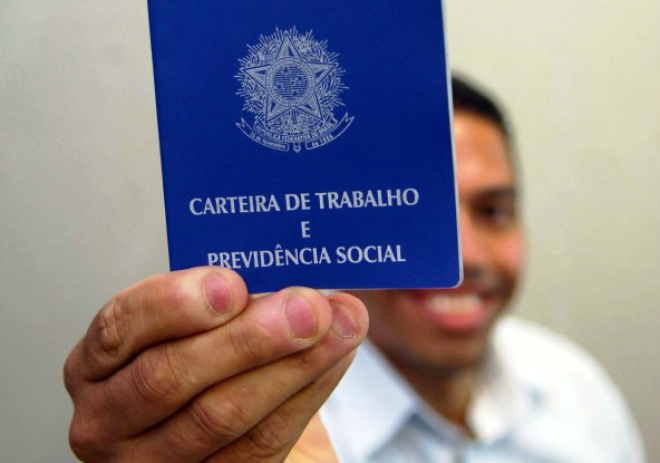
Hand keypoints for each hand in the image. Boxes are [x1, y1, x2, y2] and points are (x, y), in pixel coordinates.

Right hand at [64, 267, 366, 461]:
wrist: (204, 423)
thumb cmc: (190, 361)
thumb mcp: (183, 325)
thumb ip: (218, 299)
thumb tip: (284, 272)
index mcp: (97, 363)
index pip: (120, 328)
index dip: (174, 304)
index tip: (231, 284)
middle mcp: (109, 418)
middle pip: (170, 377)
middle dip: (249, 338)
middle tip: (309, 306)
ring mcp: (150, 461)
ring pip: (220, 415)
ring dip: (292, 366)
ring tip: (339, 328)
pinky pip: (260, 445)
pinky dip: (305, 395)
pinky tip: (333, 359)